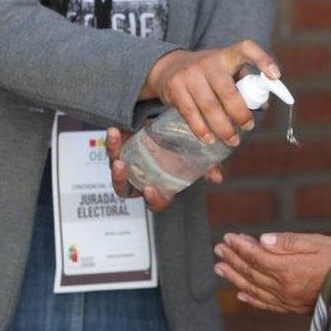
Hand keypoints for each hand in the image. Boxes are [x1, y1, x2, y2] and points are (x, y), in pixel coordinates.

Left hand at [106, 126, 226, 211]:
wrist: (168, 128)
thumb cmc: (182, 148)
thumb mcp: (194, 158)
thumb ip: (206, 168)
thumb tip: (218, 178)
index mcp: (159, 186)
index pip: (155, 202)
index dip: (152, 199)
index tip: (151, 188)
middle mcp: (140, 179)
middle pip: (125, 189)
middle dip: (120, 179)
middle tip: (122, 165)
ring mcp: (128, 165)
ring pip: (115, 167)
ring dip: (113, 154)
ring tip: (115, 139)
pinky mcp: (120, 149)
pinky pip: (112, 149)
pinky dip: (112, 141)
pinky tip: (115, 130)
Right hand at [141, 39, 279, 146]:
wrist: (168, 67)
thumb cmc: (209, 73)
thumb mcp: (226, 70)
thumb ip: (245, 84)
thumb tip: (264, 105)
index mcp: (227, 55)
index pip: (246, 49)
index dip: (262, 60)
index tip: (276, 76)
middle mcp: (209, 62)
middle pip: (228, 91)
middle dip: (241, 114)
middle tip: (249, 127)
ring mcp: (190, 75)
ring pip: (210, 106)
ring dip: (224, 128)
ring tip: (233, 140)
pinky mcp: (175, 89)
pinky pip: (191, 113)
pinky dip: (202, 129)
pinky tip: (210, 139)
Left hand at [213, 232, 330, 313]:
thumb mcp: (317, 242)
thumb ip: (288, 242)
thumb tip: (262, 240)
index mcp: (289, 269)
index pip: (257, 256)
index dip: (241, 247)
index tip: (229, 237)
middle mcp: (284, 287)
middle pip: (252, 272)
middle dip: (233, 259)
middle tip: (218, 249)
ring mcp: (287, 299)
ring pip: (254, 288)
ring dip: (234, 277)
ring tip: (220, 267)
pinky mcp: (292, 307)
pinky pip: (266, 304)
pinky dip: (250, 298)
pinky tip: (239, 293)